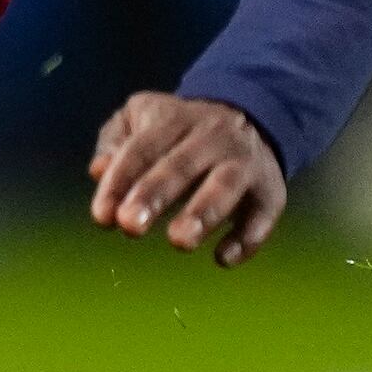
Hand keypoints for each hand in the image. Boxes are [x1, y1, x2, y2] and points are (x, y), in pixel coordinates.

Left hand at [85, 91, 286, 267]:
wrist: (250, 113)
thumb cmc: (178, 128)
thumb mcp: (140, 116)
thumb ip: (115, 141)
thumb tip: (99, 171)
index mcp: (174, 119)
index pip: (141, 149)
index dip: (119, 182)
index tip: (102, 216)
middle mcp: (212, 137)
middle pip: (181, 165)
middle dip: (154, 195)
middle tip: (130, 226)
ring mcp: (245, 162)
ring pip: (226, 186)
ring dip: (203, 213)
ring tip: (179, 241)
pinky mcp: (272, 190)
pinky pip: (263, 214)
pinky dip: (246, 238)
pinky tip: (223, 258)